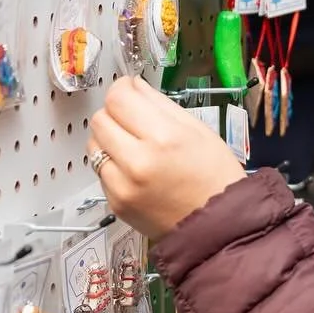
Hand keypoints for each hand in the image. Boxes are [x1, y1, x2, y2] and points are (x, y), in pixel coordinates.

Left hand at [86, 77, 246, 238]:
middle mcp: (138, 162)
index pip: (118, 98)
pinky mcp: (116, 203)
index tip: (129, 91)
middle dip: (115, 114)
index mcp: (163, 138)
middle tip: (134, 122)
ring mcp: (123, 186)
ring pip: (94, 145)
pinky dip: (113, 166)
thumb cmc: (216, 178)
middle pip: (100, 119)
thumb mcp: (198, 130)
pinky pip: (101, 172)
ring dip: (109, 140)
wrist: (219, 227)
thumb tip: (132, 85)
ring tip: (133, 148)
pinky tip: (136, 171)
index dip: (122, 89)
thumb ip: (159, 104)